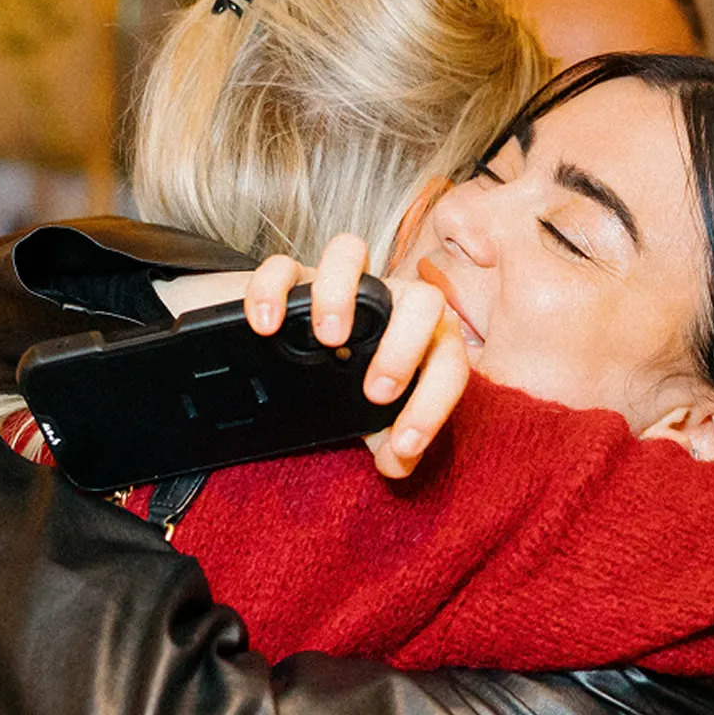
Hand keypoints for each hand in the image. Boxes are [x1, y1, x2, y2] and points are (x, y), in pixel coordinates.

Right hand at [242, 233, 468, 479]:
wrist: (297, 356)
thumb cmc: (349, 385)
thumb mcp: (371, 419)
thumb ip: (390, 442)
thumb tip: (397, 461)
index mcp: (420, 337)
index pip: (448, 358)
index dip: (435, 402)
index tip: (403, 442)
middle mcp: (388, 303)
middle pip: (422, 298)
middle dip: (404, 346)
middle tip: (374, 391)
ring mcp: (341, 285)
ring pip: (353, 253)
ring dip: (342, 294)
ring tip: (327, 339)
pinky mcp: (293, 278)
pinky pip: (284, 267)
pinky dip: (273, 290)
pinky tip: (266, 327)